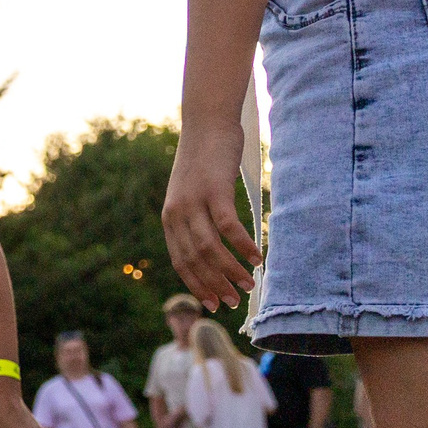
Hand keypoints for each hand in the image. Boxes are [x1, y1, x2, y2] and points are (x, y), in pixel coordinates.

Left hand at [163, 117, 260, 308]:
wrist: (206, 123)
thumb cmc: (205, 161)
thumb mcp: (192, 193)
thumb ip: (197, 219)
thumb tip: (212, 249)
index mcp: (170, 218)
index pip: (180, 262)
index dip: (197, 286)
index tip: (213, 304)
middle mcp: (177, 213)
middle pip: (195, 261)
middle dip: (215, 286)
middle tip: (234, 302)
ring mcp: (194, 202)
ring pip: (210, 249)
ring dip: (230, 271)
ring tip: (249, 285)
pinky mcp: (214, 190)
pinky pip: (228, 226)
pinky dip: (242, 245)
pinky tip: (257, 257)